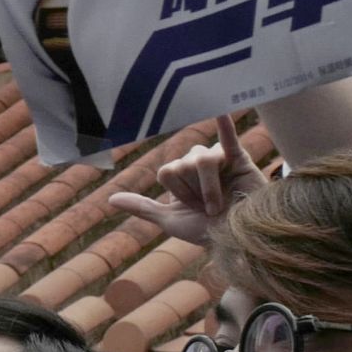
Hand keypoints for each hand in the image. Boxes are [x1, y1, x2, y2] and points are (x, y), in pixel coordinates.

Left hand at [105, 109, 263, 249]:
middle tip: (212, 208)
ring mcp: (219, 159)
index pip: (165, 172)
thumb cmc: (208, 231)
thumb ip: (144, 207)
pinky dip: (224, 124)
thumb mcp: (171, 221)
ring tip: (221, 204)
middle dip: (195, 193)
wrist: (240, 240)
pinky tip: (220, 110)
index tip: (194, 209)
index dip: (178, 194)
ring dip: (209, 189)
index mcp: (180, 174)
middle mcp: (197, 163)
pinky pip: (229, 137)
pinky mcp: (240, 160)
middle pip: (182, 165)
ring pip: (201, 160)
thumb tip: (111, 199)